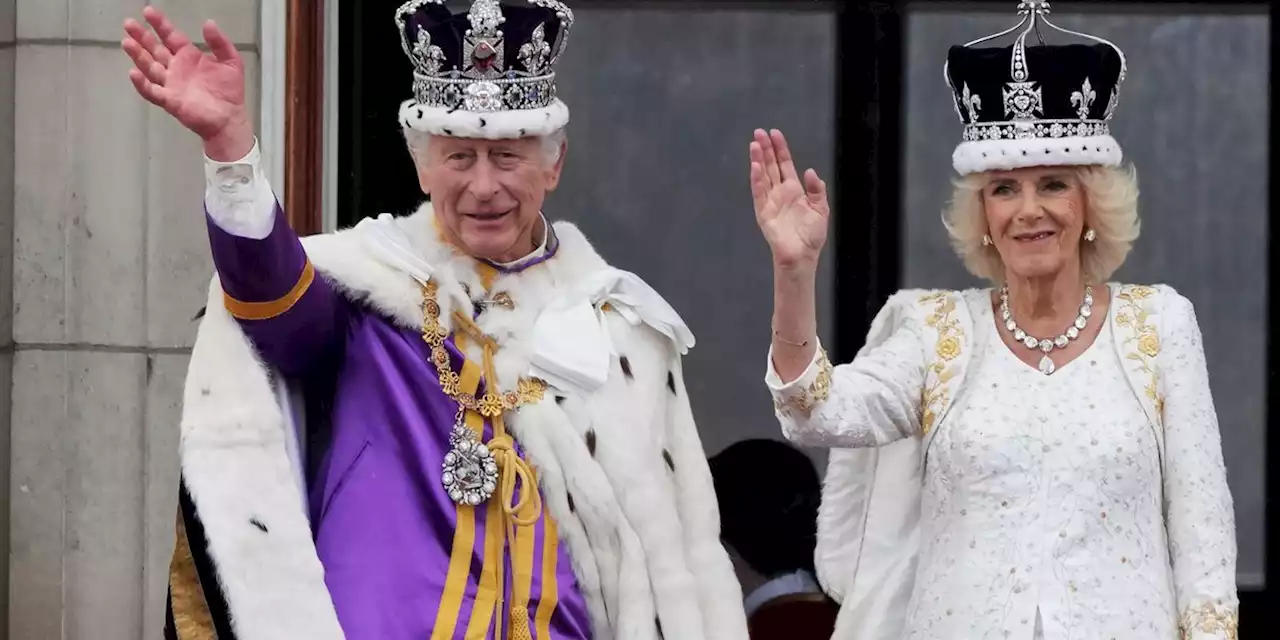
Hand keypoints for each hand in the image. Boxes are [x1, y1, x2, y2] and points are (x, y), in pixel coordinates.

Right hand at [122, 6, 251, 159]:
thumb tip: (208, 23)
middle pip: (155, 49)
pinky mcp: (170, 100)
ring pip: (150, 67)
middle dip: (142, 37)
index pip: (170, 36)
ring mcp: (171, 84)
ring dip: (138, 55)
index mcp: (189, 57)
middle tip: (129, 23)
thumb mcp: (231, 62)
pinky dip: (142, 83)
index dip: (160, 24)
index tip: (148, 11)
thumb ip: (220, 43)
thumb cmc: (229, 91)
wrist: (230, 119)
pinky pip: (152, 91)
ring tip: (127, 42)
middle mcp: (176, 68)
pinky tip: (133, 73)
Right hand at [749, 129, 829, 272]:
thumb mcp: (821, 209)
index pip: (784, 164)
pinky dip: (757, 179)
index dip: (780, 149)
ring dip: (758, 160)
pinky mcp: (763, 212)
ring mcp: (770, 201)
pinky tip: (755, 166)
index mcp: (794, 190)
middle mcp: (780, 192)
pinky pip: (759, 193)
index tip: (775, 133)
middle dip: (765, 149)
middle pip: (770, 166)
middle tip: (759, 132)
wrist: (802, 256)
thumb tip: (809, 171)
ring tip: (754, 144)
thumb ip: (817, 190)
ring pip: (762, 176)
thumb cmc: (811, 236)